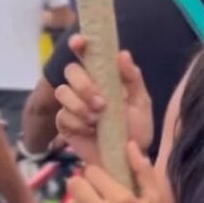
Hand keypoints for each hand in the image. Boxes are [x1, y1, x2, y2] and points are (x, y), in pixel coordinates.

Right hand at [54, 35, 152, 166]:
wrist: (129, 159)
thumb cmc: (137, 129)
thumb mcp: (141, 102)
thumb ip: (132, 78)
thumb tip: (122, 53)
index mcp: (104, 77)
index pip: (87, 53)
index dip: (79, 44)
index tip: (79, 43)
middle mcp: (85, 87)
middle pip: (70, 71)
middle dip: (84, 85)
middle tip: (101, 103)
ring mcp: (73, 105)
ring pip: (62, 92)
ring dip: (80, 105)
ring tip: (97, 120)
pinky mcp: (65, 124)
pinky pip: (62, 115)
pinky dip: (77, 122)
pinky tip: (91, 131)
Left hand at [67, 142, 176, 202]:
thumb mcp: (155, 196)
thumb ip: (142, 169)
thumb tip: (129, 144)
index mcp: (120, 200)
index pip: (92, 173)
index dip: (95, 172)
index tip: (101, 176)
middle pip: (75, 186)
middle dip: (82, 183)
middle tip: (92, 187)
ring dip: (79, 202)